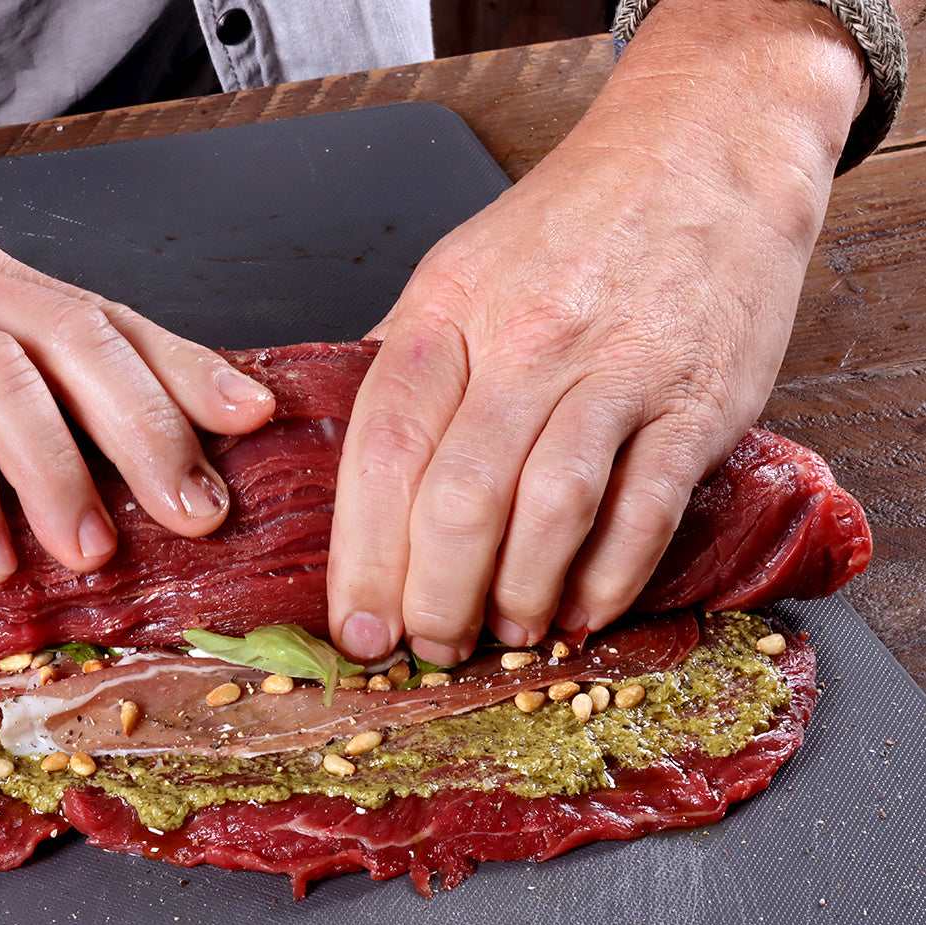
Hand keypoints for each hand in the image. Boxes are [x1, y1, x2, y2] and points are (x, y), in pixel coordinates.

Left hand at [326, 0, 864, 663]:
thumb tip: (350, 454)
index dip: (361, 550)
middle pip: (456, 495)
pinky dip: (610, 576)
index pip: (382, 446)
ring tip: (505, 634)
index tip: (354, 623)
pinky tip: (583, 611)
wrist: (702, 149)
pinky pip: (644, 506)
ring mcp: (614, 368)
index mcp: (446, 310)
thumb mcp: (459, 267)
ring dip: (518, 595)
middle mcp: (523, 339)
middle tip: (428, 647)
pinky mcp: (695, 397)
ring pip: (547, 509)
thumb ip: (405, 359)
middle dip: (432, 595)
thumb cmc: (571, 223)